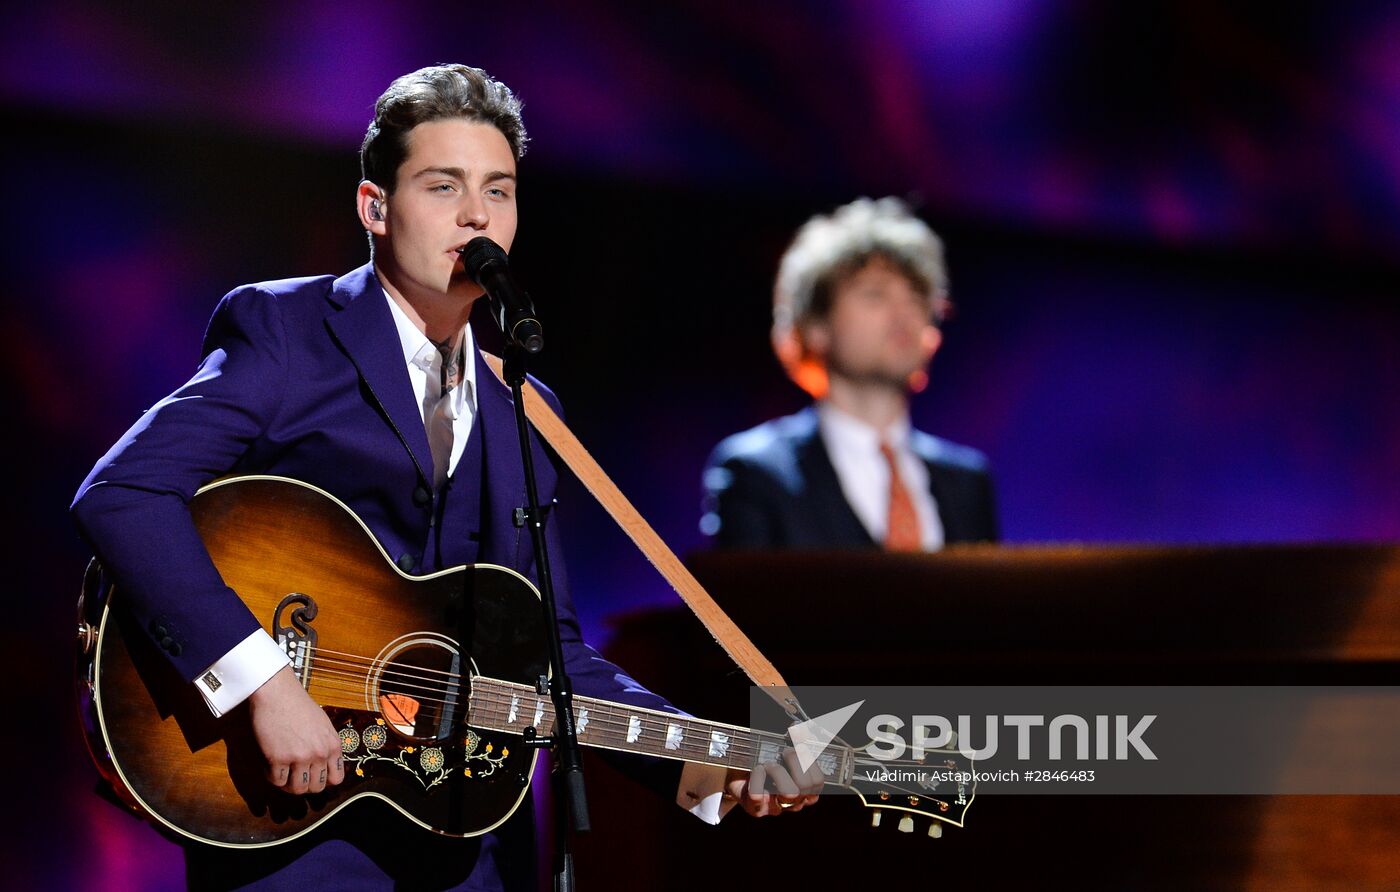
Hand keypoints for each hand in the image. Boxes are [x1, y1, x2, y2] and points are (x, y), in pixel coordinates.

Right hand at [248, 665, 344, 794]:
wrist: (278, 692)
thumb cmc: (299, 705)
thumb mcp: (324, 725)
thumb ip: (327, 746)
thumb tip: (324, 768)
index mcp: (333, 745)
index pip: (336, 779)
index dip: (323, 781)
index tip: (313, 776)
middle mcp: (319, 753)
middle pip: (316, 788)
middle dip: (305, 785)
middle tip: (294, 776)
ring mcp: (299, 757)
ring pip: (296, 789)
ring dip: (288, 785)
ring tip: (282, 773)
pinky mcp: (278, 758)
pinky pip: (276, 781)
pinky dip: (272, 777)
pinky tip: (270, 766)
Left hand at [725, 745, 823, 816]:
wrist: (737, 773)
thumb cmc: (764, 761)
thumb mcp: (780, 748)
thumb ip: (794, 739)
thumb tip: (798, 728)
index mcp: (805, 789)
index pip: (818, 781)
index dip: (810, 761)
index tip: (799, 745)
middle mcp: (794, 801)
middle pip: (806, 786)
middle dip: (795, 762)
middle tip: (783, 752)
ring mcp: (777, 807)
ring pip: (789, 792)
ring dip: (778, 771)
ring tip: (768, 763)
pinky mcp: (758, 810)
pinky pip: (760, 797)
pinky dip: (757, 779)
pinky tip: (756, 770)